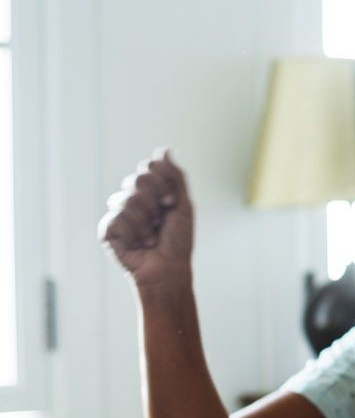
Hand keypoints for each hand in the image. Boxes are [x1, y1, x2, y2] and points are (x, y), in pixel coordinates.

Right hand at [97, 149, 194, 289]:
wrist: (169, 268)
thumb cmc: (179, 240)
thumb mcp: (183, 205)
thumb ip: (175, 176)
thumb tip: (163, 149)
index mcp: (150, 191)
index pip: (148, 167)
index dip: (162, 184)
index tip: (171, 202)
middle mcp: (131, 199)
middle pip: (136, 180)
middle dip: (154, 202)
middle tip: (162, 220)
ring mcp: (118, 214)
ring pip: (126, 201)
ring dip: (146, 222)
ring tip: (151, 237)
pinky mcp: (107, 230)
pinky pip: (115, 219)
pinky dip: (133, 233)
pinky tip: (139, 244)